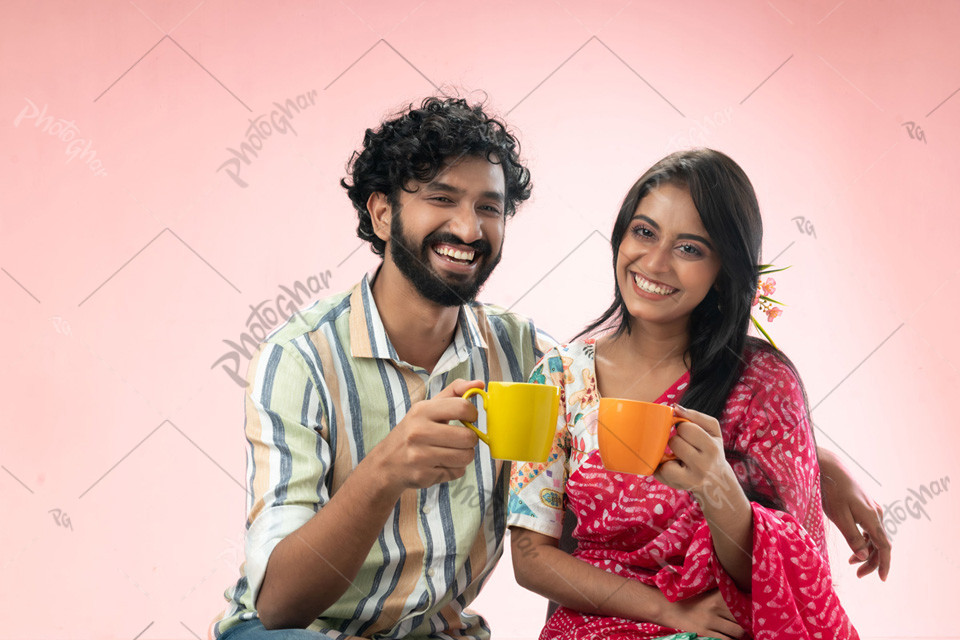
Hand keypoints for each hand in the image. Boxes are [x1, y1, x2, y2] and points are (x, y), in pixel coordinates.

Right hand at [369, 379, 482, 492]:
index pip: (462, 407)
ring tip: (452, 451)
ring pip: (466, 456)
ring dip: (464, 455)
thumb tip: (479, 383)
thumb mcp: (428, 407)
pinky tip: (441, 463)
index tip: (469, 418)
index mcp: (421, 411)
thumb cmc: (414, 431)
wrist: (387, 463)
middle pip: (468, 437)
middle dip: (470, 439)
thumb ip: (454, 392)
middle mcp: (419, 432)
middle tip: (461, 438)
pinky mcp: (424, 475)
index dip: (472, 414)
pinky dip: (454, 469)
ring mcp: (420, 456)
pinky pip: (457, 472)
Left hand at [654, 405, 737, 502]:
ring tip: (678, 457)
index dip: (683, 428)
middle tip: (684, 447)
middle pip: (674, 441)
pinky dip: (661, 467)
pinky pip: (660, 470)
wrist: (717, 483)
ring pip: (664, 455)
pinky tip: (671, 467)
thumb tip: (675, 407)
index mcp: (712, 448)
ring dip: (668, 453)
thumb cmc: (711, 451)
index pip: (685, 428)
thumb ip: (695, 416)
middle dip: (676, 441)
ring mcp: (691, 478)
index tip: (688, 434)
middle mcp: (703, 465)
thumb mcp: (712, 432)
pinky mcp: (678, 485)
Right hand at [660, 589, 744, 639]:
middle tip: (750, 625)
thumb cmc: (687, 598)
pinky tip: (730, 638)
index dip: (751, 610)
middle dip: (748, 624)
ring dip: (741, 635)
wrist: (666, 607)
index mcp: (717, 596)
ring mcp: (710, 623)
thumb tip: (741, 591)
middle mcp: (715, 608)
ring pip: (737, 633)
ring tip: (741, 633)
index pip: (743, 604)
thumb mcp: (705, 591)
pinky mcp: (705, 634)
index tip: (754, 613)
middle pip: (743, 620)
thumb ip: (722, 592)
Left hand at [818, 446, 890, 580]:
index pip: (884, 547)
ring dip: (867, 551)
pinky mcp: (865, 504)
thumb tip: (865, 557)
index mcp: (872, 518)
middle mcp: (876, 513)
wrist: (829, 466)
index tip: (882, 579)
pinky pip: (870, 527)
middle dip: (872, 561)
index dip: (884, 564)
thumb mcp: (839, 516)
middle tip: (858, 574)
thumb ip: (852, 537)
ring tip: (852, 562)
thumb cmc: (831, 491)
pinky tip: (855, 545)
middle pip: (881, 544)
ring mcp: (872, 508)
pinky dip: (865, 540)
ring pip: (875, 536)